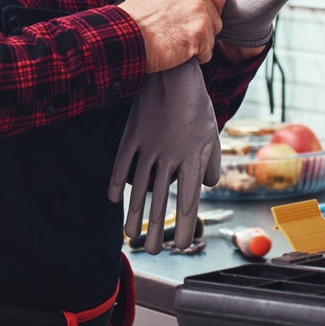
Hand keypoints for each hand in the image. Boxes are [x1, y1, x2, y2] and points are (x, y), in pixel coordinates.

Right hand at [108, 60, 219, 252]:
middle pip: (160, 202)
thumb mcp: (211, 134)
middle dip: (155, 231)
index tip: (181, 246)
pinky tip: (113, 200)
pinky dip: (117, 183)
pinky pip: (122, 165)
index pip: (188, 201)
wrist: (174, 73)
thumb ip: (211, 163)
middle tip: (150, 252)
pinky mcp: (132, 136)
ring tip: (131, 236)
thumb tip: (208, 186)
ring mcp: (148, 147)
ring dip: (134, 216)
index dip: (185, 226)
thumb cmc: (196, 105)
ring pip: (139, 189)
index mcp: (192, 159)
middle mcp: (170, 157)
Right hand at [119, 0, 225, 72]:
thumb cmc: (131, 22)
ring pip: (213, 34)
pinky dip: (195, 57)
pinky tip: (176, 53)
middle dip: (204, 29)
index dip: (207, 13)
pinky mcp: (200, 31)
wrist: (122, 37)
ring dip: (199, 44)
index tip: (193, 23)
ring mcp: (198, 10)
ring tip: (175, 44)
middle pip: (216, 16)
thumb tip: (192, 10)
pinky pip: (208, 51)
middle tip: (181, 36)